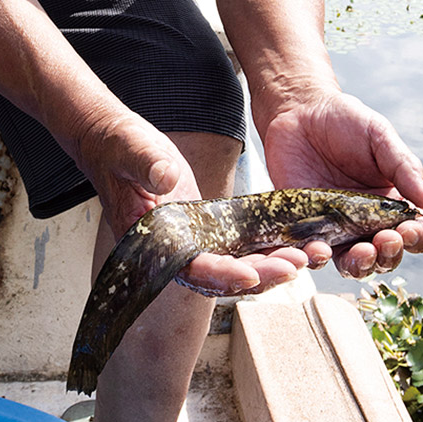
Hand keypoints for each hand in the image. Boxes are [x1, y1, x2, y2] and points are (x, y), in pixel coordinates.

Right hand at [76, 111, 308, 294]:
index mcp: (153, 241)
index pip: (191, 268)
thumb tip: (164, 178)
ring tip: (305, 257)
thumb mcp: (131, 150)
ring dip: (270, 266)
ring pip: (237, 266)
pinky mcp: (209, 229)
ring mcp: (196, 242)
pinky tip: (294, 246)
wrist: (118, 143)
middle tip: (295, 266)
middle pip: (222, 277)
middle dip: (260, 275)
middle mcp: (177, 251)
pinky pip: (240, 248)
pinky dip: (265, 250)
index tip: (250, 275)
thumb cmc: (118, 148)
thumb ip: (146, 164)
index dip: (221, 275)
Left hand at [261, 90, 422, 277]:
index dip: (416, 238)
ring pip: (352, 264)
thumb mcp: (380, 137)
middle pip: (385, 256)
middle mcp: (366, 222)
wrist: (299, 112)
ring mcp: (336, 229)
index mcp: (392, 203)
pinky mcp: (306, 229)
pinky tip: (320, 248)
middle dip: (390, 255)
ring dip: (361, 266)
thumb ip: (403, 168)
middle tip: (385, 240)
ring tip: (361, 252)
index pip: (413, 232)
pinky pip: (313, 253)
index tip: (410, 229)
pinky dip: (317, 258)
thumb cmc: (345, 122)